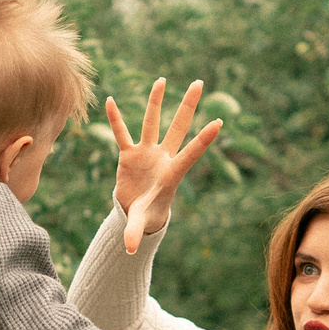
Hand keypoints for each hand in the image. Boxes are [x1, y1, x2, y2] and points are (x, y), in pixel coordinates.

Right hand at [105, 78, 224, 253]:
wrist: (138, 211)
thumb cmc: (146, 216)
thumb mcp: (141, 223)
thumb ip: (135, 232)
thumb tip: (129, 249)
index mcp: (171, 173)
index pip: (190, 153)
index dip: (203, 140)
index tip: (219, 123)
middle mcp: (163, 157)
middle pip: (178, 127)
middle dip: (188, 106)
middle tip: (200, 82)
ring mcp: (147, 153)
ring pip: (153, 122)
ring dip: (157, 102)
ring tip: (163, 80)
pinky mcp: (129, 154)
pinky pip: (122, 133)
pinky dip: (115, 118)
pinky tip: (109, 100)